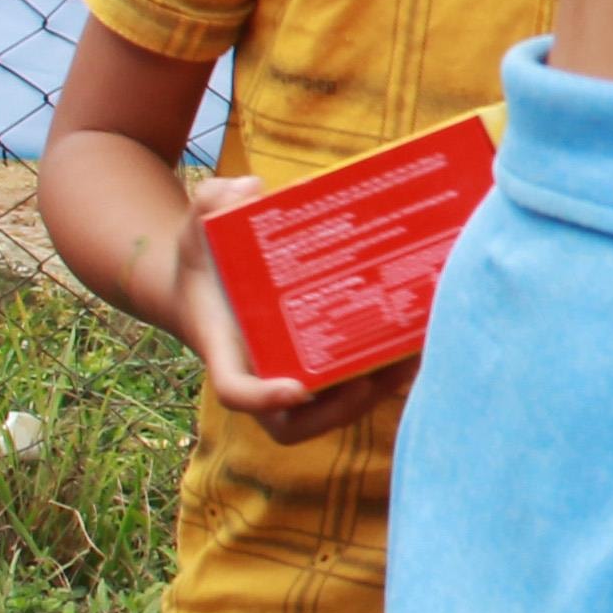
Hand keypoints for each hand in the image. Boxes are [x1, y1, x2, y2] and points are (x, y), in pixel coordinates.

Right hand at [169, 179, 410, 445]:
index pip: (235, 392)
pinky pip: (349, 386)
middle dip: (335, 409)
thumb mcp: (198, 226)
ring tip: (406, 362)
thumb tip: (250, 189)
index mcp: (225, 352)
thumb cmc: (205, 257)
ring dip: (371, 395)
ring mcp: (291, 378)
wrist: (213, 277)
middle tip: (368, 379)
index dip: (264, 399)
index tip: (296, 389)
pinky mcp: (319, 366)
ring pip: (331, 411)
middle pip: (295, 423)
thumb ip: (211, 203)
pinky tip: (414, 344)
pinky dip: (382, 375)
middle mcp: (260, 375)